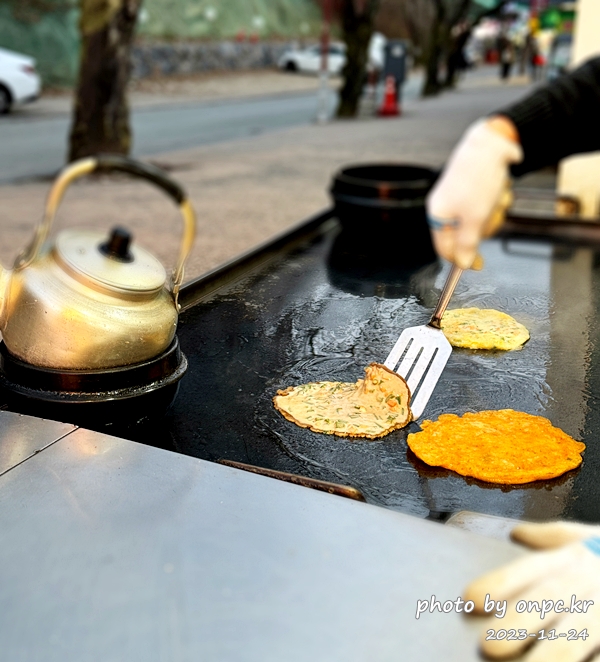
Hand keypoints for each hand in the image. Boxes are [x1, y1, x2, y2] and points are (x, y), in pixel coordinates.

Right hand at [426, 117, 522, 269]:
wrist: (491, 142)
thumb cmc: (477, 180)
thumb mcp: (473, 219)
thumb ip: (466, 244)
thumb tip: (462, 264)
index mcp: (438, 214)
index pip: (445, 247)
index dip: (461, 259)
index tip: (478, 265)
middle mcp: (447, 206)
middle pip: (466, 234)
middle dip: (484, 226)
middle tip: (490, 216)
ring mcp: (462, 196)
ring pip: (481, 219)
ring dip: (494, 211)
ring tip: (496, 197)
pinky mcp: (477, 187)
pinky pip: (489, 204)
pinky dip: (497, 199)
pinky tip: (498, 187)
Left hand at [464, 521, 599, 660]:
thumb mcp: (584, 537)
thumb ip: (548, 538)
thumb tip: (516, 533)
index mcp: (571, 558)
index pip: (530, 569)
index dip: (500, 584)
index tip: (470, 600)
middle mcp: (587, 583)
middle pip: (549, 601)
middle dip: (519, 623)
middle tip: (489, 646)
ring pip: (578, 636)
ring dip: (552, 656)